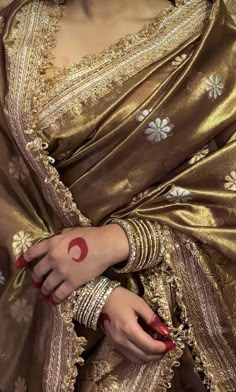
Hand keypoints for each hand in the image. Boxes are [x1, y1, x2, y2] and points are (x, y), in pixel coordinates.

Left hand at [14, 225, 128, 303]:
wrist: (105, 245)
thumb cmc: (91, 235)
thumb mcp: (71, 231)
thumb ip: (61, 236)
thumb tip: (58, 238)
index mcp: (52, 244)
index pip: (33, 252)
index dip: (24, 259)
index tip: (20, 264)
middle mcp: (53, 258)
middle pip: (38, 271)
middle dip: (35, 278)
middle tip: (36, 282)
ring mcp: (62, 272)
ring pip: (47, 285)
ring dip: (44, 290)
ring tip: (43, 294)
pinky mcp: (72, 282)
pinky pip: (60, 293)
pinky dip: (55, 298)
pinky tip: (53, 301)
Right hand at [99, 287, 175, 364]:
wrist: (98, 299)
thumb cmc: (119, 298)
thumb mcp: (139, 303)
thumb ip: (152, 318)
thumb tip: (165, 331)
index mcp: (129, 329)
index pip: (150, 346)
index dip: (163, 347)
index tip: (171, 343)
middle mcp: (122, 340)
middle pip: (145, 357)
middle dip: (159, 354)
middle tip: (167, 346)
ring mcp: (116, 344)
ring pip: (137, 360)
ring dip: (150, 357)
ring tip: (158, 348)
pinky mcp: (113, 344)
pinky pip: (130, 356)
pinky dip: (141, 355)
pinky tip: (146, 347)